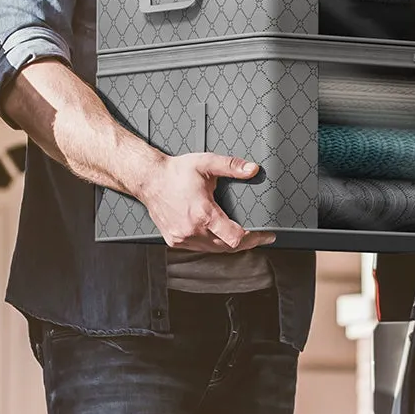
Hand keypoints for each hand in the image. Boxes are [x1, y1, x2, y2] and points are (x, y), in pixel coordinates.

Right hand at [138, 151, 274, 253]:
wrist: (149, 179)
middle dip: (246, 243)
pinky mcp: (175, 240)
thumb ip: (231, 166)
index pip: (235, 238)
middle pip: (227, 248)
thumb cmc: (175, 172)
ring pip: (213, 250)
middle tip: (260, 237)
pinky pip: (199, 248)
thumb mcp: (206, 163)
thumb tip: (252, 169)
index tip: (265, 235)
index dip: (254, 238)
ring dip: (229, 245)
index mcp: (203, 213)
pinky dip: (212, 244)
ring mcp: (182, 237)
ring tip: (243, 237)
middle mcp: (192, 230)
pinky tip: (219, 237)